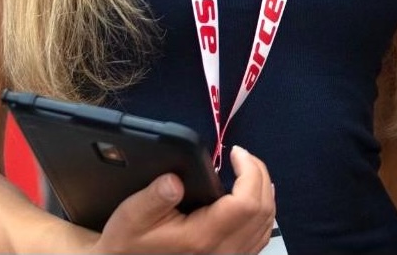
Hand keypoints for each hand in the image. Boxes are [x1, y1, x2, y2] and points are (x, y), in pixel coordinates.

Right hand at [93, 145, 275, 253]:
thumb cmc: (130, 244)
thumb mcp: (132, 217)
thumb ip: (154, 197)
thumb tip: (175, 179)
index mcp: (203, 237)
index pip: (246, 203)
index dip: (249, 171)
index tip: (235, 152)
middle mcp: (224, 251)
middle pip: (263, 209)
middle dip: (258, 174)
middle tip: (242, 155)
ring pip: (266, 223)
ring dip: (263, 190)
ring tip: (248, 169)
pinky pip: (260, 236)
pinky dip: (263, 211)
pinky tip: (254, 197)